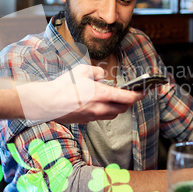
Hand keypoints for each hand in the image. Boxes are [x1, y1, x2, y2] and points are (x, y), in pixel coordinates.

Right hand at [16, 64, 144, 122]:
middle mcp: (101, 108)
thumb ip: (97, 72)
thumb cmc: (64, 86)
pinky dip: (105, 110)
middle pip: (123, 108)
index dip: (139, 94)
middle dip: (129, 101)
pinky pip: (102, 117)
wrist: (48, 102)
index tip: (144, 91)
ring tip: (114, 98)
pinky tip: (99, 103)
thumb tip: (103, 77)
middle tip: (130, 94)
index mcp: (102, 94)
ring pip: (114, 114)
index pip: (128, 97)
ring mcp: (94, 116)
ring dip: (118, 107)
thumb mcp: (82, 70)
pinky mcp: (86, 120)